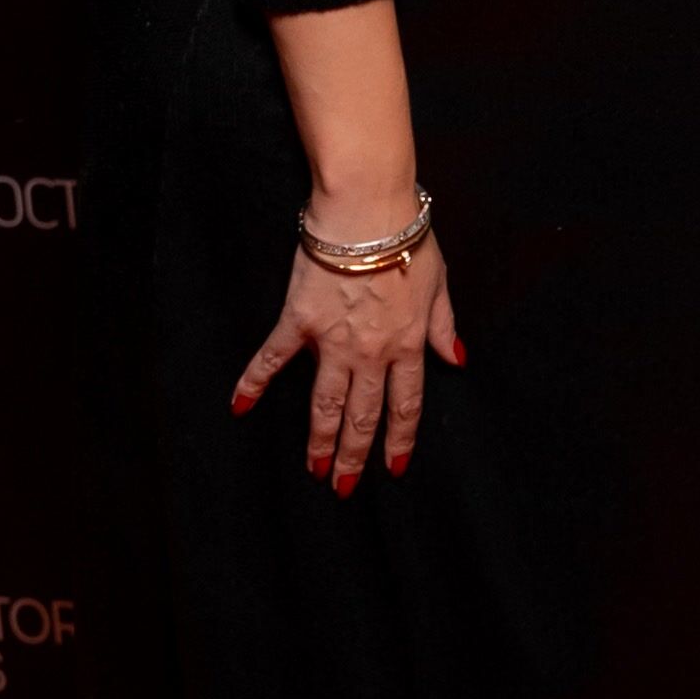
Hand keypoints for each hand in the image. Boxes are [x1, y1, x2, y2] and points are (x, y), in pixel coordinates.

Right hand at [232, 228, 464, 492]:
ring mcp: (332, 340)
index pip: (405, 404)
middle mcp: (371, 351)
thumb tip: (458, 359)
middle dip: (356, 455)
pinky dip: (254, 383)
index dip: (399, 439)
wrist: (368, 211)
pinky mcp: (299, 320)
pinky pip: (272, 359)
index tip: (393, 467)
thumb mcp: (440, 284)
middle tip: (345, 487)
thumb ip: (444, 327)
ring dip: (320, 440)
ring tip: (314, 469)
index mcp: (408, 343)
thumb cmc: (408, 239)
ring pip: (326, 402)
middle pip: (363, 415)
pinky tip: (241, 408)